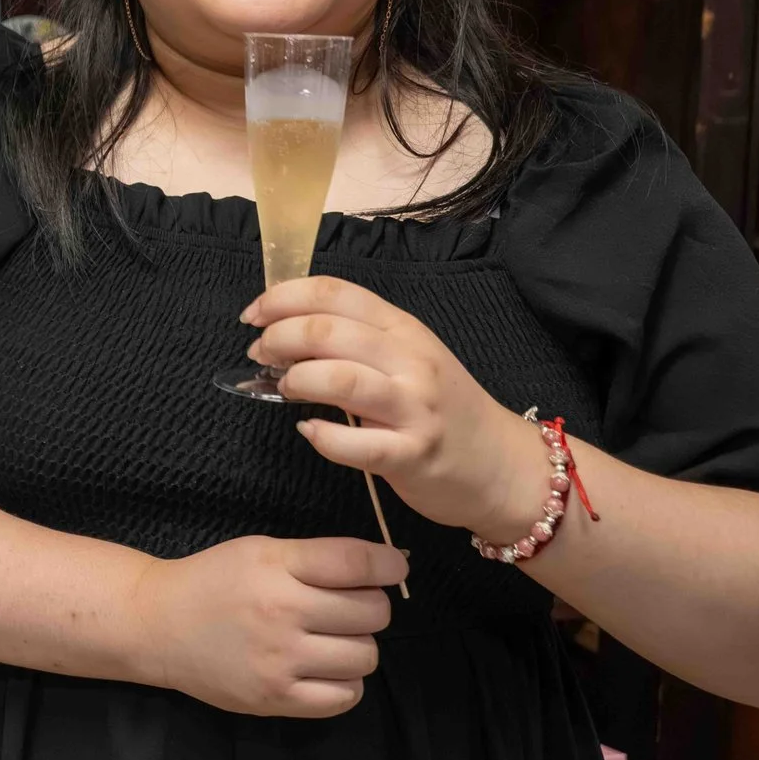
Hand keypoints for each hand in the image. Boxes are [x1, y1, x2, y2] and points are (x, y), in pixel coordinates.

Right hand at [128, 535, 404, 716]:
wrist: (159, 626)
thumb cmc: (213, 581)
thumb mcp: (258, 550)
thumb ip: (316, 557)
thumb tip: (386, 566)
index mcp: (274, 566)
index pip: (354, 563)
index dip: (388, 563)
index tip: (395, 565)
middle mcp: (280, 613)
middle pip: (371, 612)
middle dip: (370, 606)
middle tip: (347, 606)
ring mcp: (279, 660)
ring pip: (366, 656)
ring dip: (357, 645)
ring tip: (331, 638)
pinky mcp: (276, 698)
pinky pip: (345, 696)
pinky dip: (346, 682)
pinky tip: (325, 668)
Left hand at [245, 276, 543, 540]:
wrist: (504, 467)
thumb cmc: (443, 408)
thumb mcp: (408, 357)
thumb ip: (358, 338)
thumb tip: (283, 328)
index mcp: (403, 328)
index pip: (334, 293)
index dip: (282, 298)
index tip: (253, 315)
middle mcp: (411, 361)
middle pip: (326, 331)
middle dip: (278, 338)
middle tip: (261, 355)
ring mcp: (414, 408)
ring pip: (338, 378)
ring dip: (296, 380)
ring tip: (284, 388)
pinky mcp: (414, 455)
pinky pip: (355, 444)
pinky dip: (320, 436)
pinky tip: (309, 431)